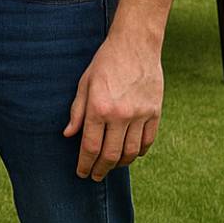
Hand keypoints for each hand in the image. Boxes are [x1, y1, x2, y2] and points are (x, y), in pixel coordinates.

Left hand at [63, 31, 164, 179]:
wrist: (135, 45)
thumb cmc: (105, 62)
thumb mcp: (84, 83)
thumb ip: (77, 111)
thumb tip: (68, 135)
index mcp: (99, 108)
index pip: (90, 147)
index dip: (85, 164)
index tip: (82, 173)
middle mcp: (120, 115)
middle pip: (111, 155)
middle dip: (101, 170)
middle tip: (95, 176)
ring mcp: (140, 115)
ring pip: (131, 152)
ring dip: (120, 164)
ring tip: (110, 167)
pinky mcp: (155, 113)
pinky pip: (147, 142)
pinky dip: (138, 152)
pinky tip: (130, 154)